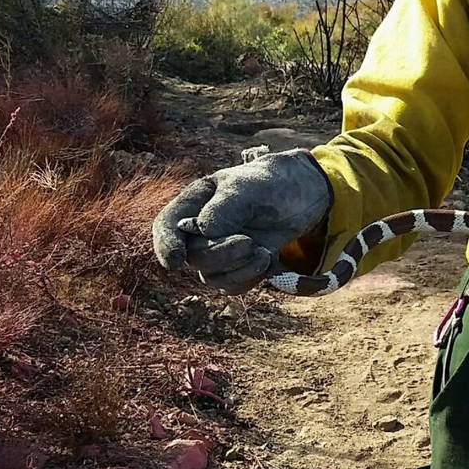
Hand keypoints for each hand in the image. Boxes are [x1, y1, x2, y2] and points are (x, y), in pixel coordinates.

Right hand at [152, 148, 331, 293]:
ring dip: (238, 269)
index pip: (166, 226)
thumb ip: (227, 205)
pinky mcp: (235, 267)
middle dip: (221, 254)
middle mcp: (199, 229)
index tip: (177, 260)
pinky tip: (266, 260)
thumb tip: (203, 230)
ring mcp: (216, 250)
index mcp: (195, 202)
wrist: (303, 195)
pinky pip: (230, 286)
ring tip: (262, 250)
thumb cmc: (273, 183)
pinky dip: (248, 278)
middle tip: (250, 242)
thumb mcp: (252, 186)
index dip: (165, 245)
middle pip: (192, 256)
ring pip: (210, 276)